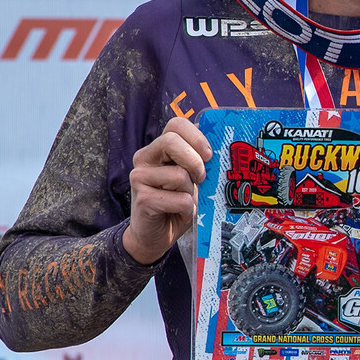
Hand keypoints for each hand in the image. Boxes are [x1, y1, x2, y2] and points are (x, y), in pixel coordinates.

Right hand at [125, 115, 212, 264]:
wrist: (156, 235)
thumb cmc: (177, 203)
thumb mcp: (191, 178)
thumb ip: (197, 162)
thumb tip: (219, 149)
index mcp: (158, 149)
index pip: (176, 125)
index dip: (197, 136)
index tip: (209, 155)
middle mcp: (144, 158)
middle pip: (170, 140)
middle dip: (194, 160)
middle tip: (201, 178)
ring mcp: (140, 178)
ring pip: (178, 175)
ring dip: (191, 192)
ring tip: (184, 201)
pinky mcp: (142, 199)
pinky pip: (179, 200)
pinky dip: (187, 210)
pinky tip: (179, 213)